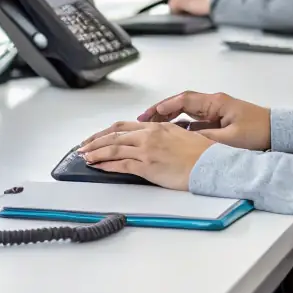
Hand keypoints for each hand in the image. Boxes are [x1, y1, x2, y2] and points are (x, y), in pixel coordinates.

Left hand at [78, 122, 213, 189]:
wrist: (210, 163)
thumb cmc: (200, 152)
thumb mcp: (179, 135)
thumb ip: (162, 136)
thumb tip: (151, 140)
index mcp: (156, 127)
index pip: (123, 126)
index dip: (106, 132)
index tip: (96, 137)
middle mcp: (149, 136)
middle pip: (114, 136)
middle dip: (95, 141)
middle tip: (83, 147)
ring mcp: (147, 151)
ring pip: (114, 149)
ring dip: (96, 152)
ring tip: (85, 157)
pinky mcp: (148, 166)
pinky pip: (121, 165)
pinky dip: (106, 165)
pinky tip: (98, 166)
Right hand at [138, 90, 270, 150]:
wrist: (277, 131)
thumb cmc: (259, 131)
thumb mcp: (231, 138)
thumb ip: (207, 139)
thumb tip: (185, 140)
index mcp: (215, 102)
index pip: (183, 101)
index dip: (164, 107)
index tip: (149, 114)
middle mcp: (213, 103)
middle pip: (181, 103)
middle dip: (161, 110)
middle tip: (144, 119)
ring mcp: (215, 111)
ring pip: (186, 111)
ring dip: (170, 117)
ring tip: (153, 126)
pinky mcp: (218, 120)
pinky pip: (194, 120)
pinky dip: (181, 124)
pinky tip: (173, 133)